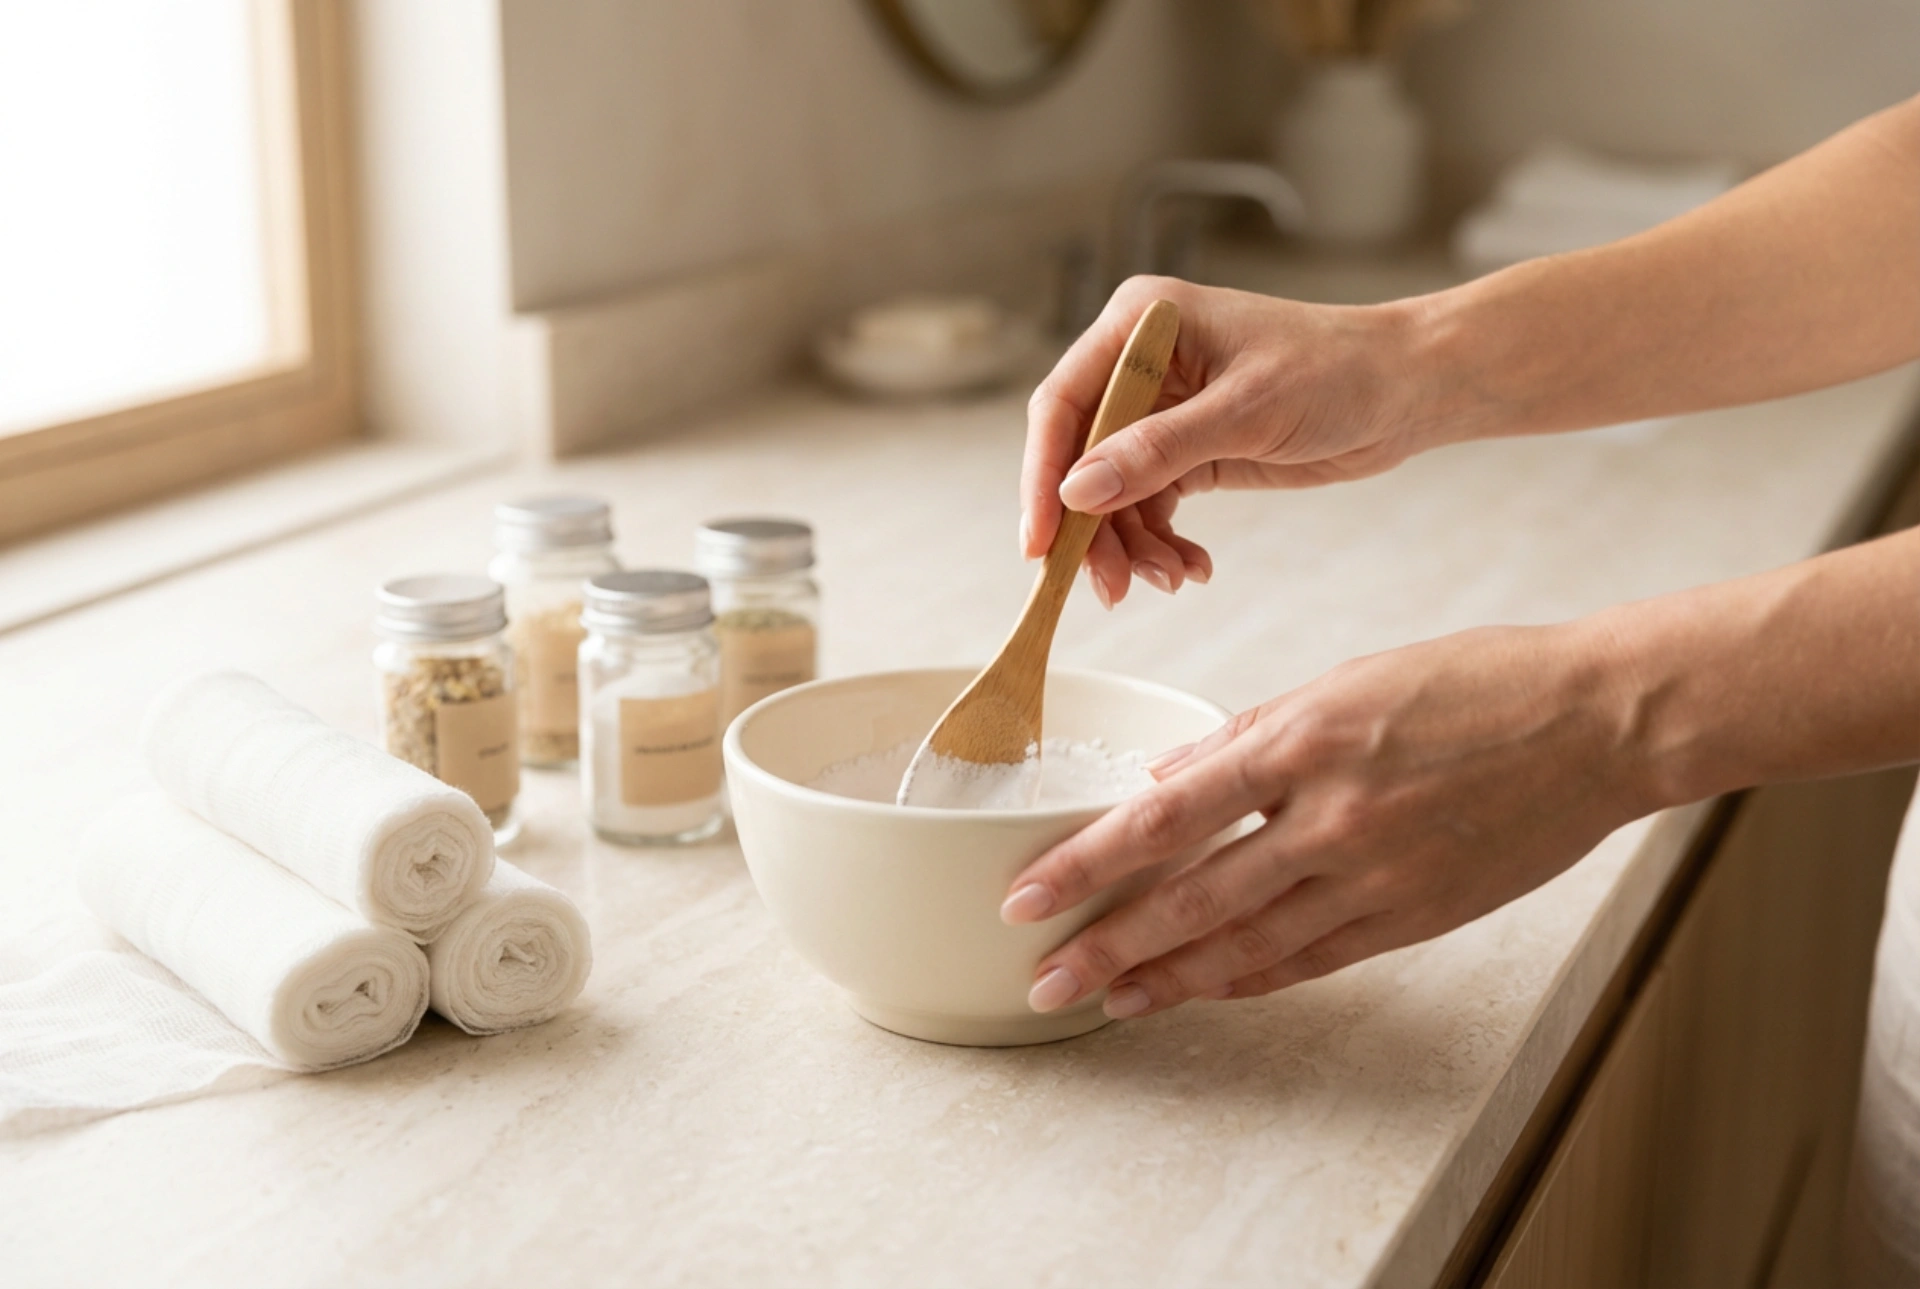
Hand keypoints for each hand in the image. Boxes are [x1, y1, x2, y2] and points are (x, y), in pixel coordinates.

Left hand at [999, 622, 1658, 1017]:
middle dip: (1105, 946)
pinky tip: (1199, 991)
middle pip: (1190, 900)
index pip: (1164, 817)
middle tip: (1040, 977)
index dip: (1086, 864)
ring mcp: (1375, 877)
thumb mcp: (1348, 680)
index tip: (1025, 895)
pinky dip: (1247, 980)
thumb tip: (1163, 781)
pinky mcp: (1414, 916)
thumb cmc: (1473, 683)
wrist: (1601, 723)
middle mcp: (1330, 818)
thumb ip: (1248, 734)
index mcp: (1304, 739)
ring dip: (1164, 980)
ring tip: (1104, 1001)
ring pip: (1244, 947)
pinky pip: (1310, 960)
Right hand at [1021, 275, 1453, 605]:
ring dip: (1133, 546)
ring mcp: (1162, 409)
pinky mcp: (1188, 449)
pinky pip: (1150, 506)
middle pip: (1081, 459)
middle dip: (1094, 529)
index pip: (1064, 404)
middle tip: (1111, 587)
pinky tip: (1190, 568)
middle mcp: (1140, 364)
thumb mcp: (1246, 411)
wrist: (1407, 389)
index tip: (1039, 544)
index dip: (1043, 477)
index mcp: (1141, 324)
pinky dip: (1163, 544)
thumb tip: (1078, 492)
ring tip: (1170, 580)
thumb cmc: (1338, 371)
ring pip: (1113, 493)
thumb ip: (1158, 451)